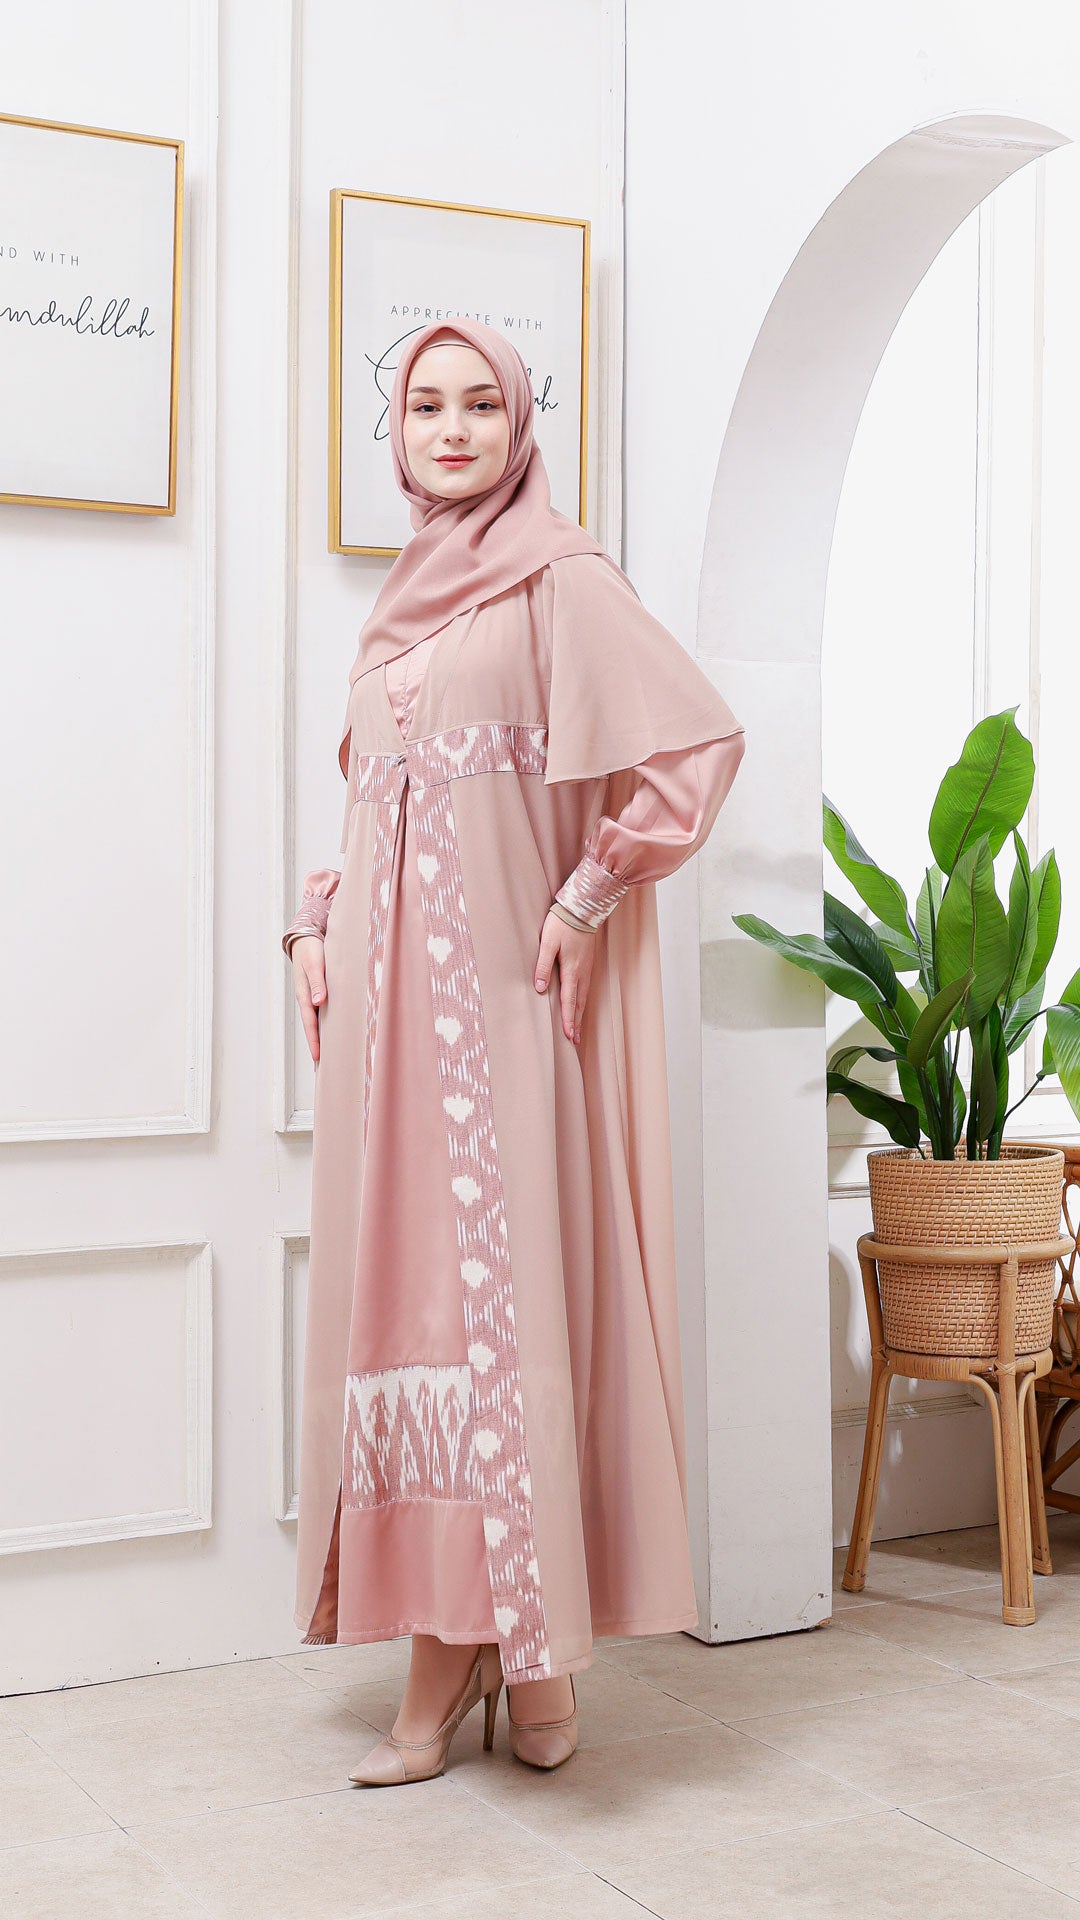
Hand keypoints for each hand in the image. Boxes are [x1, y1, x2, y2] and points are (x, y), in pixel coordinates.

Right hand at [292, 937, 326, 1063]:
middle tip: (323, 1066)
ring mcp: (313, 997)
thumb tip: (319, 1002)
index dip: (314, 1040)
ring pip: (319, 1022)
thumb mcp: (314, 964)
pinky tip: (335, 1032)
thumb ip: (317, 982)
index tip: (318, 1057)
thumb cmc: (311, 950)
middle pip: (313, 1027)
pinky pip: (324, 1013)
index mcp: (304, 995)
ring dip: (323, 1037)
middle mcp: (308, 999)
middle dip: (318, 1045)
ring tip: (330, 1055)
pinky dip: (328, 1024)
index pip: (310, 1022)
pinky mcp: (320, 993)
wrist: (306, 938)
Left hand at [534, 910, 594, 1044]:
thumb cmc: (562, 924)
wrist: (582, 909)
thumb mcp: (547, 943)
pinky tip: (580, 1005)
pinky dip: (583, 1001)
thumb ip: (542, 965)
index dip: (568, 1019)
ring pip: (584, 997)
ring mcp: (587, 968)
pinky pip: (586, 988)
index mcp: (571, 970)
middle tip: (575, 1040)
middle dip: (577, 1023)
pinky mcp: (587, 963)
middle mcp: (581, 973)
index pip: (569, 1001)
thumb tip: (540, 988)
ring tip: (578, 1029)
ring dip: (580, 1014)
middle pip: (579, 1004)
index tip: (569, 1036)